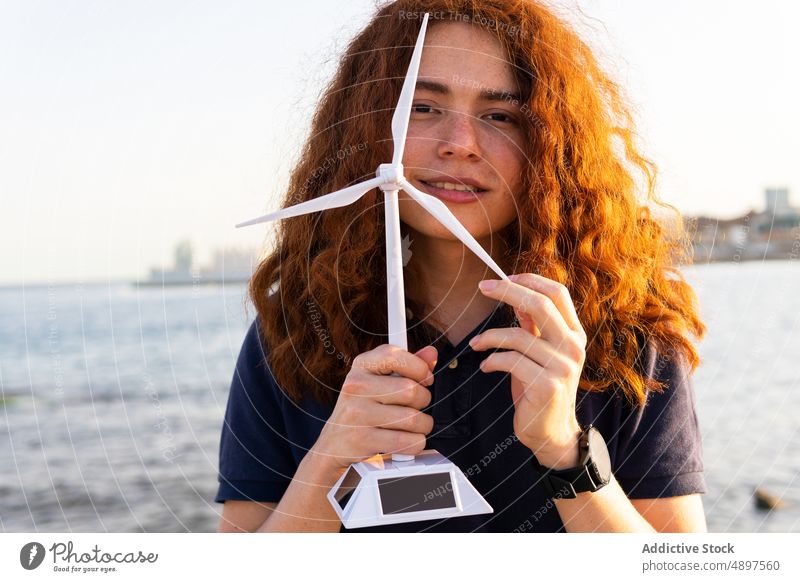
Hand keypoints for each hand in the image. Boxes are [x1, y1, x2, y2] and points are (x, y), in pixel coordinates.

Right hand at [312, 344, 437, 472]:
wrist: (333, 443)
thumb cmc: (363, 407)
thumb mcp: (379, 381)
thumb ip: (406, 365)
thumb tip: (432, 353)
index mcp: (361, 366)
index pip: (394, 355)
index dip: (419, 367)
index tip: (425, 379)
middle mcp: (356, 386)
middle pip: (411, 390)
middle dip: (424, 401)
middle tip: (416, 406)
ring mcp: (357, 413)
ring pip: (413, 418)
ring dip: (423, 425)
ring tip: (413, 425)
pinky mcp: (362, 439)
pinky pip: (407, 441)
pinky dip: (415, 443)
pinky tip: (407, 440)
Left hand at [471, 273, 586, 468]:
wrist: (552, 433)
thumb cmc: (541, 390)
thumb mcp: (539, 353)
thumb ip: (533, 326)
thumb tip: (517, 295)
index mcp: (574, 334)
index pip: (557, 293)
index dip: (530, 280)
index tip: (503, 277)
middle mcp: (573, 347)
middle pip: (539, 304)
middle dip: (507, 291)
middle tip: (483, 288)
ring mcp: (562, 366)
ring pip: (518, 335)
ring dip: (489, 336)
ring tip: (476, 344)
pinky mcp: (546, 385)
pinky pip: (510, 361)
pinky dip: (492, 360)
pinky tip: (486, 366)